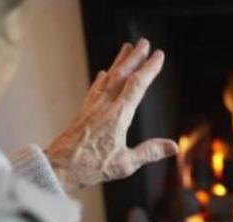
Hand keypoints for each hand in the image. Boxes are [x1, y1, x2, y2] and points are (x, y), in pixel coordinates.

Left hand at [45, 39, 177, 191]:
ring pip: (108, 78)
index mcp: (118, 115)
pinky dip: (102, 78)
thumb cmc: (91, 167)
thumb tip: (174, 146)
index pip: (137, 85)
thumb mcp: (125, 164)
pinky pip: (95, 89)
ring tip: (126, 48)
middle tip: (144, 42)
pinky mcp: (83, 112)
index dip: (149, 68)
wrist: (58, 167)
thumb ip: (150, 152)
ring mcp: (92, 107)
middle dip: (135, 58)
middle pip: (122, 75)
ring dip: (119, 62)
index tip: (158, 55)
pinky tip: (102, 73)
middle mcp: (105, 105)